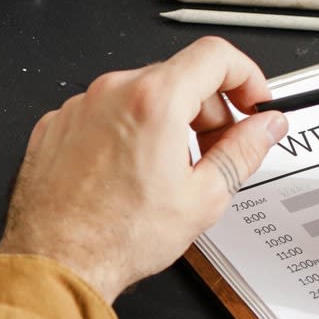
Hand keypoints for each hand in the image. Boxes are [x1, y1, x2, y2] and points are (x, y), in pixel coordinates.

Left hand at [0, 37, 288, 304]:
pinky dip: (125, 134)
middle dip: (207, 111)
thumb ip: (243, 151)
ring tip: (167, 174)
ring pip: (139, 96)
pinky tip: (129, 175)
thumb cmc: (115, 238)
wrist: (54, 264)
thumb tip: (264, 128)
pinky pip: (104, 115)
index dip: (246, 77)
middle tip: (214, 152)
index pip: (215, 55)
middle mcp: (111, 93)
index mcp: (153, 101)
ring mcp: (79, 107)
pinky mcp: (56, 125)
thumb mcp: (202, 198)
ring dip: (166, 124)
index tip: (251, 102)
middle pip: (178, 77)